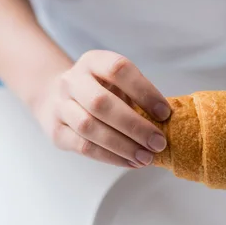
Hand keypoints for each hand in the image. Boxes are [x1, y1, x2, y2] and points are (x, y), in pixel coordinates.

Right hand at [35, 50, 170, 167]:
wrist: (55, 100)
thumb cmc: (99, 92)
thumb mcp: (117, 84)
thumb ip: (138, 96)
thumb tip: (169, 123)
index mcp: (92, 62)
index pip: (118, 70)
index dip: (144, 91)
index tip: (165, 113)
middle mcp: (72, 81)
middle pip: (101, 103)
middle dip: (134, 126)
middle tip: (159, 143)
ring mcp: (60, 107)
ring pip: (90, 128)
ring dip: (122, 146)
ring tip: (146, 158)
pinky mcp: (57, 132)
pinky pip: (84, 147)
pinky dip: (111, 157)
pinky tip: (130, 162)